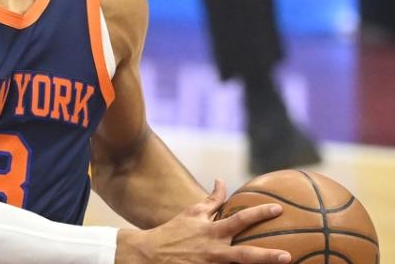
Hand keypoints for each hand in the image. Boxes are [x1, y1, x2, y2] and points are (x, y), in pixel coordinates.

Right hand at [116, 179, 290, 262]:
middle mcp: (214, 251)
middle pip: (244, 254)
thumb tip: (221, 181)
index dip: (259, 213)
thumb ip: (212, 200)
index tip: (278, 209)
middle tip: (287, 256)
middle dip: (266, 256)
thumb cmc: (174, 231)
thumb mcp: (192, 213)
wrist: (150, 254)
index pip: (240, 219)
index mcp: (212, 232)